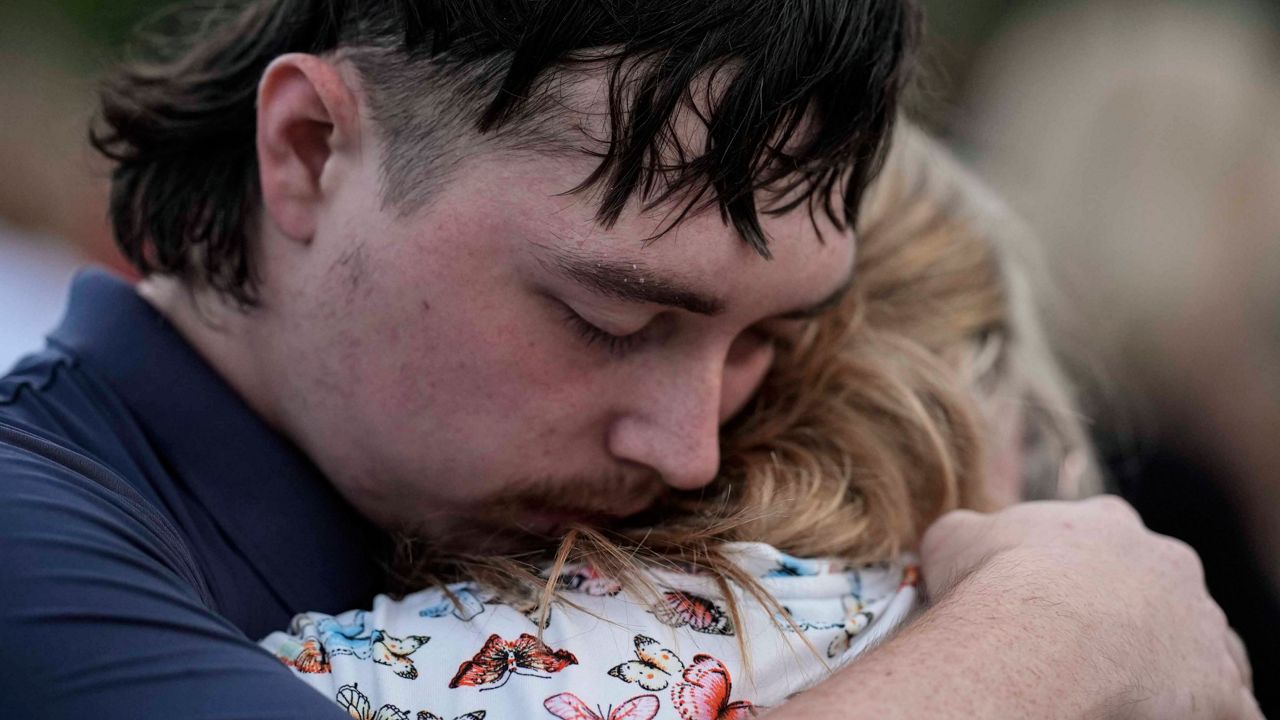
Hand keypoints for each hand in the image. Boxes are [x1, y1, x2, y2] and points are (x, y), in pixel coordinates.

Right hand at [920, 496, 1260, 719]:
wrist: (1037, 636)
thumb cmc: (992, 583)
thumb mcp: (955, 538)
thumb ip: (968, 533)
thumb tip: (959, 539)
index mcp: (1106, 524)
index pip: (1103, 542)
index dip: (1074, 572)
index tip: (1047, 598)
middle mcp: (1166, 563)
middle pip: (1159, 590)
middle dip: (1130, 617)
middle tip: (1085, 650)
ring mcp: (1201, 624)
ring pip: (1199, 645)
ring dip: (1171, 667)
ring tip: (1126, 693)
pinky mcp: (1221, 688)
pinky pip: (1227, 709)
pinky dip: (1203, 716)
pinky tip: (1161, 719)